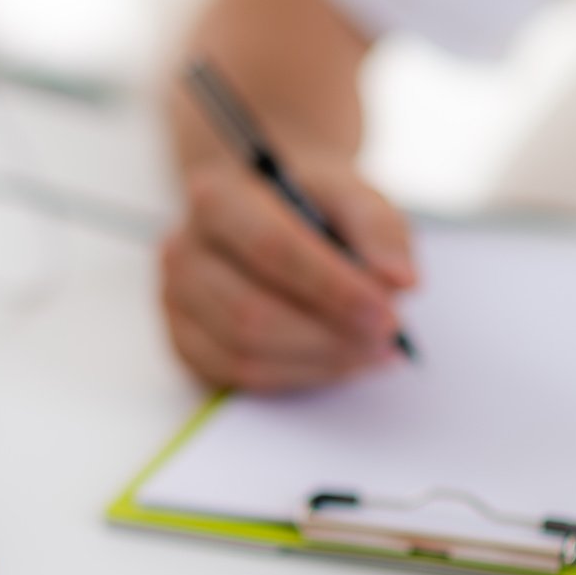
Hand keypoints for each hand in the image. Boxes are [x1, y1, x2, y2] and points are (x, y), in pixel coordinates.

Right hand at [160, 151, 416, 391]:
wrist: (270, 212)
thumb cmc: (310, 206)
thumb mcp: (352, 196)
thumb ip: (379, 230)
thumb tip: (399, 281)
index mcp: (216, 200)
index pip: (270, 249)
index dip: (331, 288)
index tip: (387, 312)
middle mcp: (182, 251)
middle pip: (252, 312)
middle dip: (328, 335)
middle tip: (386, 339)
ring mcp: (176, 303)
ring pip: (246, 353)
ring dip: (319, 361)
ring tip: (372, 350)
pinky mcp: (186, 344)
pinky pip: (241, 379)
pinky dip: (299, 376)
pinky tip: (338, 361)